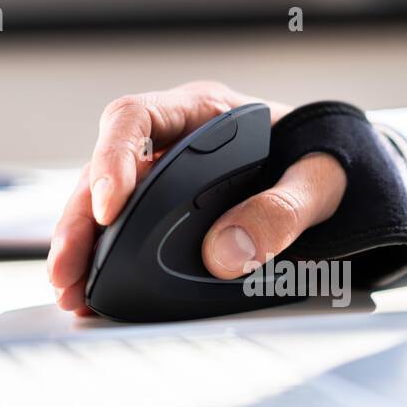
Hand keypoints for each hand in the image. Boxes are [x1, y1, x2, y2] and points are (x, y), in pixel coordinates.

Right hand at [47, 81, 346, 313]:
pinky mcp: (163, 213)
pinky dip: (103, 262)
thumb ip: (284, 208)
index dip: (114, 159)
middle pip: (104, 169)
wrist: (338, 179)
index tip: (108, 206)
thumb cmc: (324, 164)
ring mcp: (163, 177)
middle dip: (80, 221)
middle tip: (68, 269)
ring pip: (102, 204)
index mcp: (204, 112)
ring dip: (81, 247)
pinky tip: (89, 294)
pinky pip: (122, 233)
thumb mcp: (320, 179)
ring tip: (69, 291)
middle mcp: (172, 140)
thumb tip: (227, 252)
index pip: (137, 117)